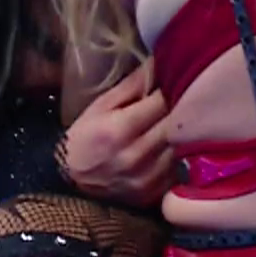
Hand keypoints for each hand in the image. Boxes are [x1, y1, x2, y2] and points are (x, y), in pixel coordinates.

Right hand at [60, 64, 173, 207]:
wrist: (72, 181)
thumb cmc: (86, 136)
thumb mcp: (101, 105)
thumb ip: (132, 86)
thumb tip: (159, 63)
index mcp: (119, 130)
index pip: (162, 103)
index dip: (171, 89)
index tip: (174, 80)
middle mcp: (135, 156)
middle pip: (176, 125)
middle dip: (181, 109)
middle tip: (182, 98)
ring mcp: (147, 179)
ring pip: (181, 146)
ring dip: (181, 133)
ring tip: (176, 122)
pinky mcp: (154, 193)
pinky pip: (178, 168)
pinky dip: (176, 155)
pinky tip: (167, 146)